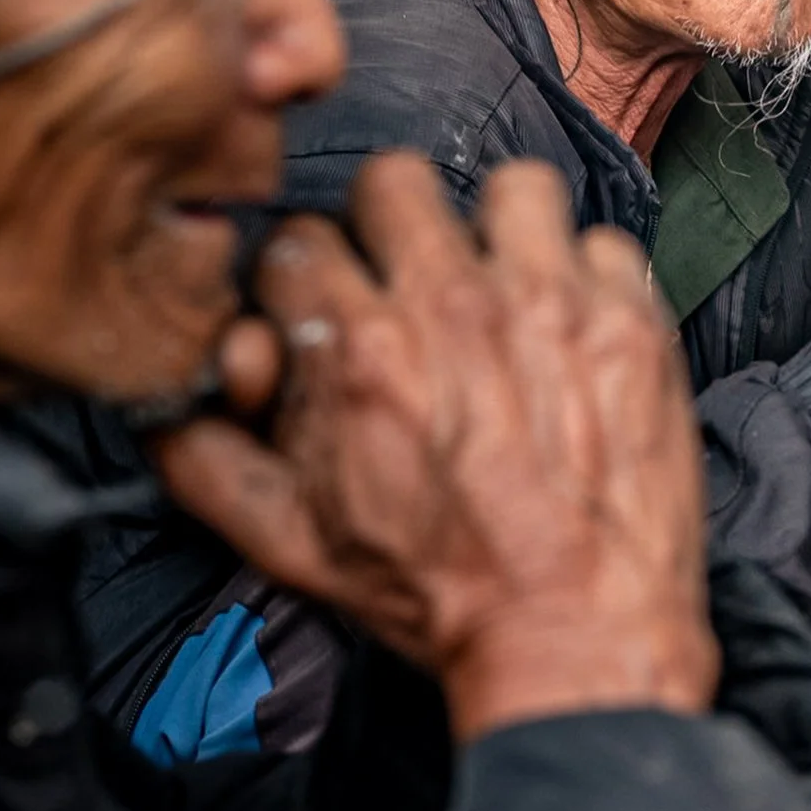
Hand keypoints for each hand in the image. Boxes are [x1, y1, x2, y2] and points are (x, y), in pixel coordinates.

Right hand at [146, 153, 717, 741]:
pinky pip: (605, 242)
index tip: (332, 308)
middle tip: (412, 277)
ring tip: (505, 283)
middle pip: (396, 180)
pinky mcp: (630, 320)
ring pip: (515, 186)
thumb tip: (180, 389)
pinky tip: (575, 327)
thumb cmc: (438, 592)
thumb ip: (206, 458)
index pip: (299, 238)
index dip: (308, 276)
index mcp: (358, 350)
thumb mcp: (289, 544)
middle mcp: (453, 307)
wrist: (575, 630)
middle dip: (392, 224)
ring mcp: (552, 304)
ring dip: (503, 229)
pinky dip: (590, 277)